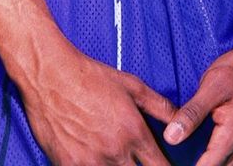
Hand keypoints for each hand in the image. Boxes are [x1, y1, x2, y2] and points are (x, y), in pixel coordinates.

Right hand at [20, 39, 175, 165]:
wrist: (51, 76)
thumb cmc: (91, 77)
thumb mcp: (131, 85)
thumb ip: (160, 106)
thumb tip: (181, 119)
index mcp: (134, 132)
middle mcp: (115, 152)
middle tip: (139, 162)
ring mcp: (91, 163)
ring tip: (119, 161)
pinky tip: (97, 161)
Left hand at [163, 44, 232, 165]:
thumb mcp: (212, 85)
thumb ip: (192, 113)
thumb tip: (171, 137)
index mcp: (232, 137)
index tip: (171, 160)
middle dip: (198, 163)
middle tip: (176, 153)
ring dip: (208, 161)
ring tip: (188, 150)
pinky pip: (232, 159)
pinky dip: (218, 157)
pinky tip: (205, 146)